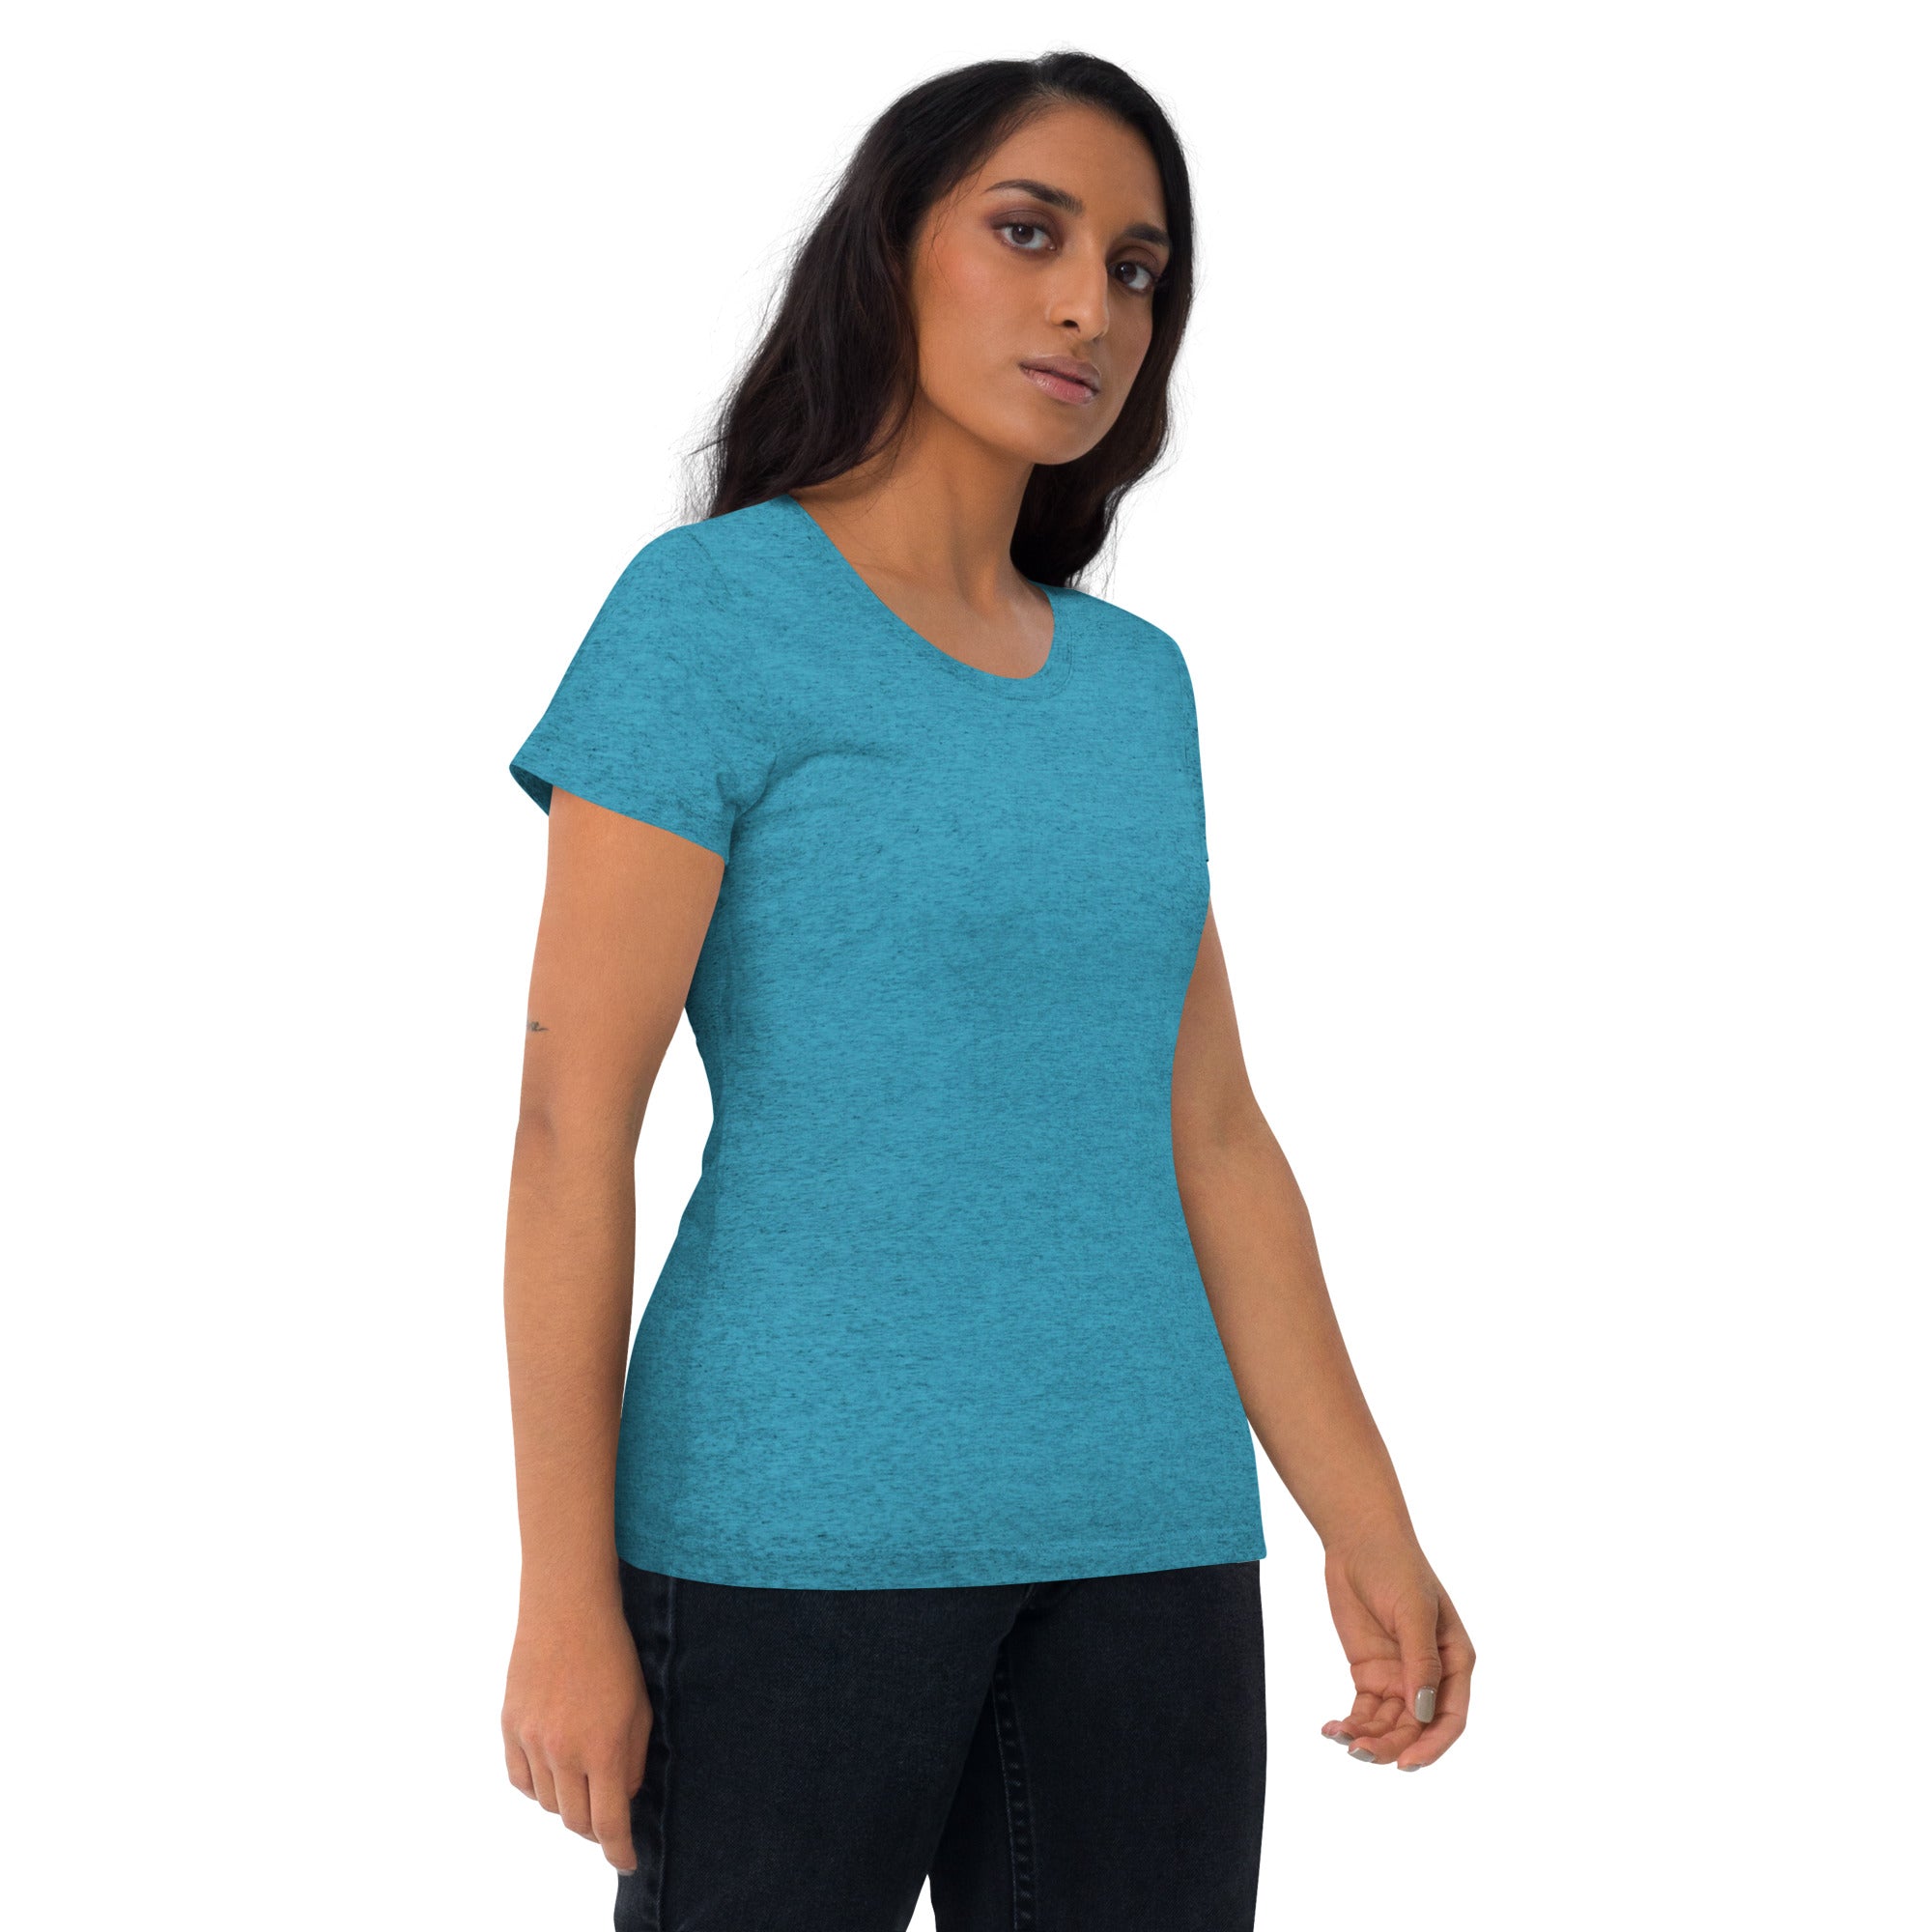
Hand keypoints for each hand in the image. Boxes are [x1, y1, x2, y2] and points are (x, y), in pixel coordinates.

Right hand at [502, 1600, 654, 1872]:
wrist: (568, 1609)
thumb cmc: (613, 1654)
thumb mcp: (639, 1708)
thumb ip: (632, 1761)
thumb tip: (621, 1800)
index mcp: (603, 1747)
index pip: (609, 1823)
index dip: (619, 1851)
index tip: (627, 1862)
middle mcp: (563, 1751)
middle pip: (575, 1821)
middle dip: (595, 1828)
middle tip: (607, 1817)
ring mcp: (531, 1740)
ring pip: (546, 1803)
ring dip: (566, 1802)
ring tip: (581, 1778)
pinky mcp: (509, 1727)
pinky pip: (520, 1780)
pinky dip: (536, 1786)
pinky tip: (551, 1771)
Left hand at [1317, 1529, 1473, 1769]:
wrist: (1357, 1541)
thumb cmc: (1396, 1567)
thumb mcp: (1413, 1610)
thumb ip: (1420, 1661)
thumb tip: (1422, 1712)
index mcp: (1454, 1661)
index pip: (1450, 1718)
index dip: (1432, 1746)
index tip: (1406, 1764)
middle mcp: (1430, 1675)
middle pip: (1415, 1728)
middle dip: (1391, 1746)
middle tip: (1359, 1752)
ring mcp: (1398, 1676)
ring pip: (1389, 1725)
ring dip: (1368, 1738)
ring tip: (1340, 1739)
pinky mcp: (1370, 1673)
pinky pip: (1365, 1710)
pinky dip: (1351, 1723)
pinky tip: (1331, 1729)